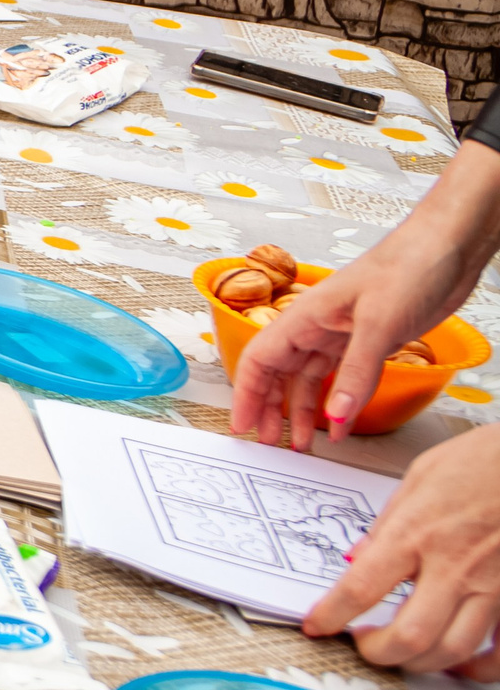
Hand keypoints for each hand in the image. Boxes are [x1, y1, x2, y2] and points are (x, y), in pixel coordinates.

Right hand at [233, 221, 489, 453]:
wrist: (447, 247)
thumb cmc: (408, 266)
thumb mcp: (379, 323)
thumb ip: (357, 373)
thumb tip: (336, 417)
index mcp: (305, 316)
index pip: (261, 360)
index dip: (247, 394)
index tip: (242, 424)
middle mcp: (317, 326)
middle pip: (279, 372)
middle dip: (268, 408)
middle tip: (267, 441)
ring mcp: (342, 334)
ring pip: (309, 379)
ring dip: (302, 411)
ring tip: (300, 442)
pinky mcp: (368, 339)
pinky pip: (342, 378)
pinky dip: (338, 403)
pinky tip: (341, 424)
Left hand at [303, 422, 499, 676]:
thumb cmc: (481, 460)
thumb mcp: (419, 477)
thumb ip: (389, 523)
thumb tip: (359, 557)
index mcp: (416, 533)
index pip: (361, 588)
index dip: (331, 615)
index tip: (316, 626)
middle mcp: (453, 566)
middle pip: (409, 636)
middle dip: (377, 652)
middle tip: (363, 645)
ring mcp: (491, 586)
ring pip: (453, 650)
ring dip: (420, 663)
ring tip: (401, 653)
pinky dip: (479, 668)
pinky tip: (459, 665)